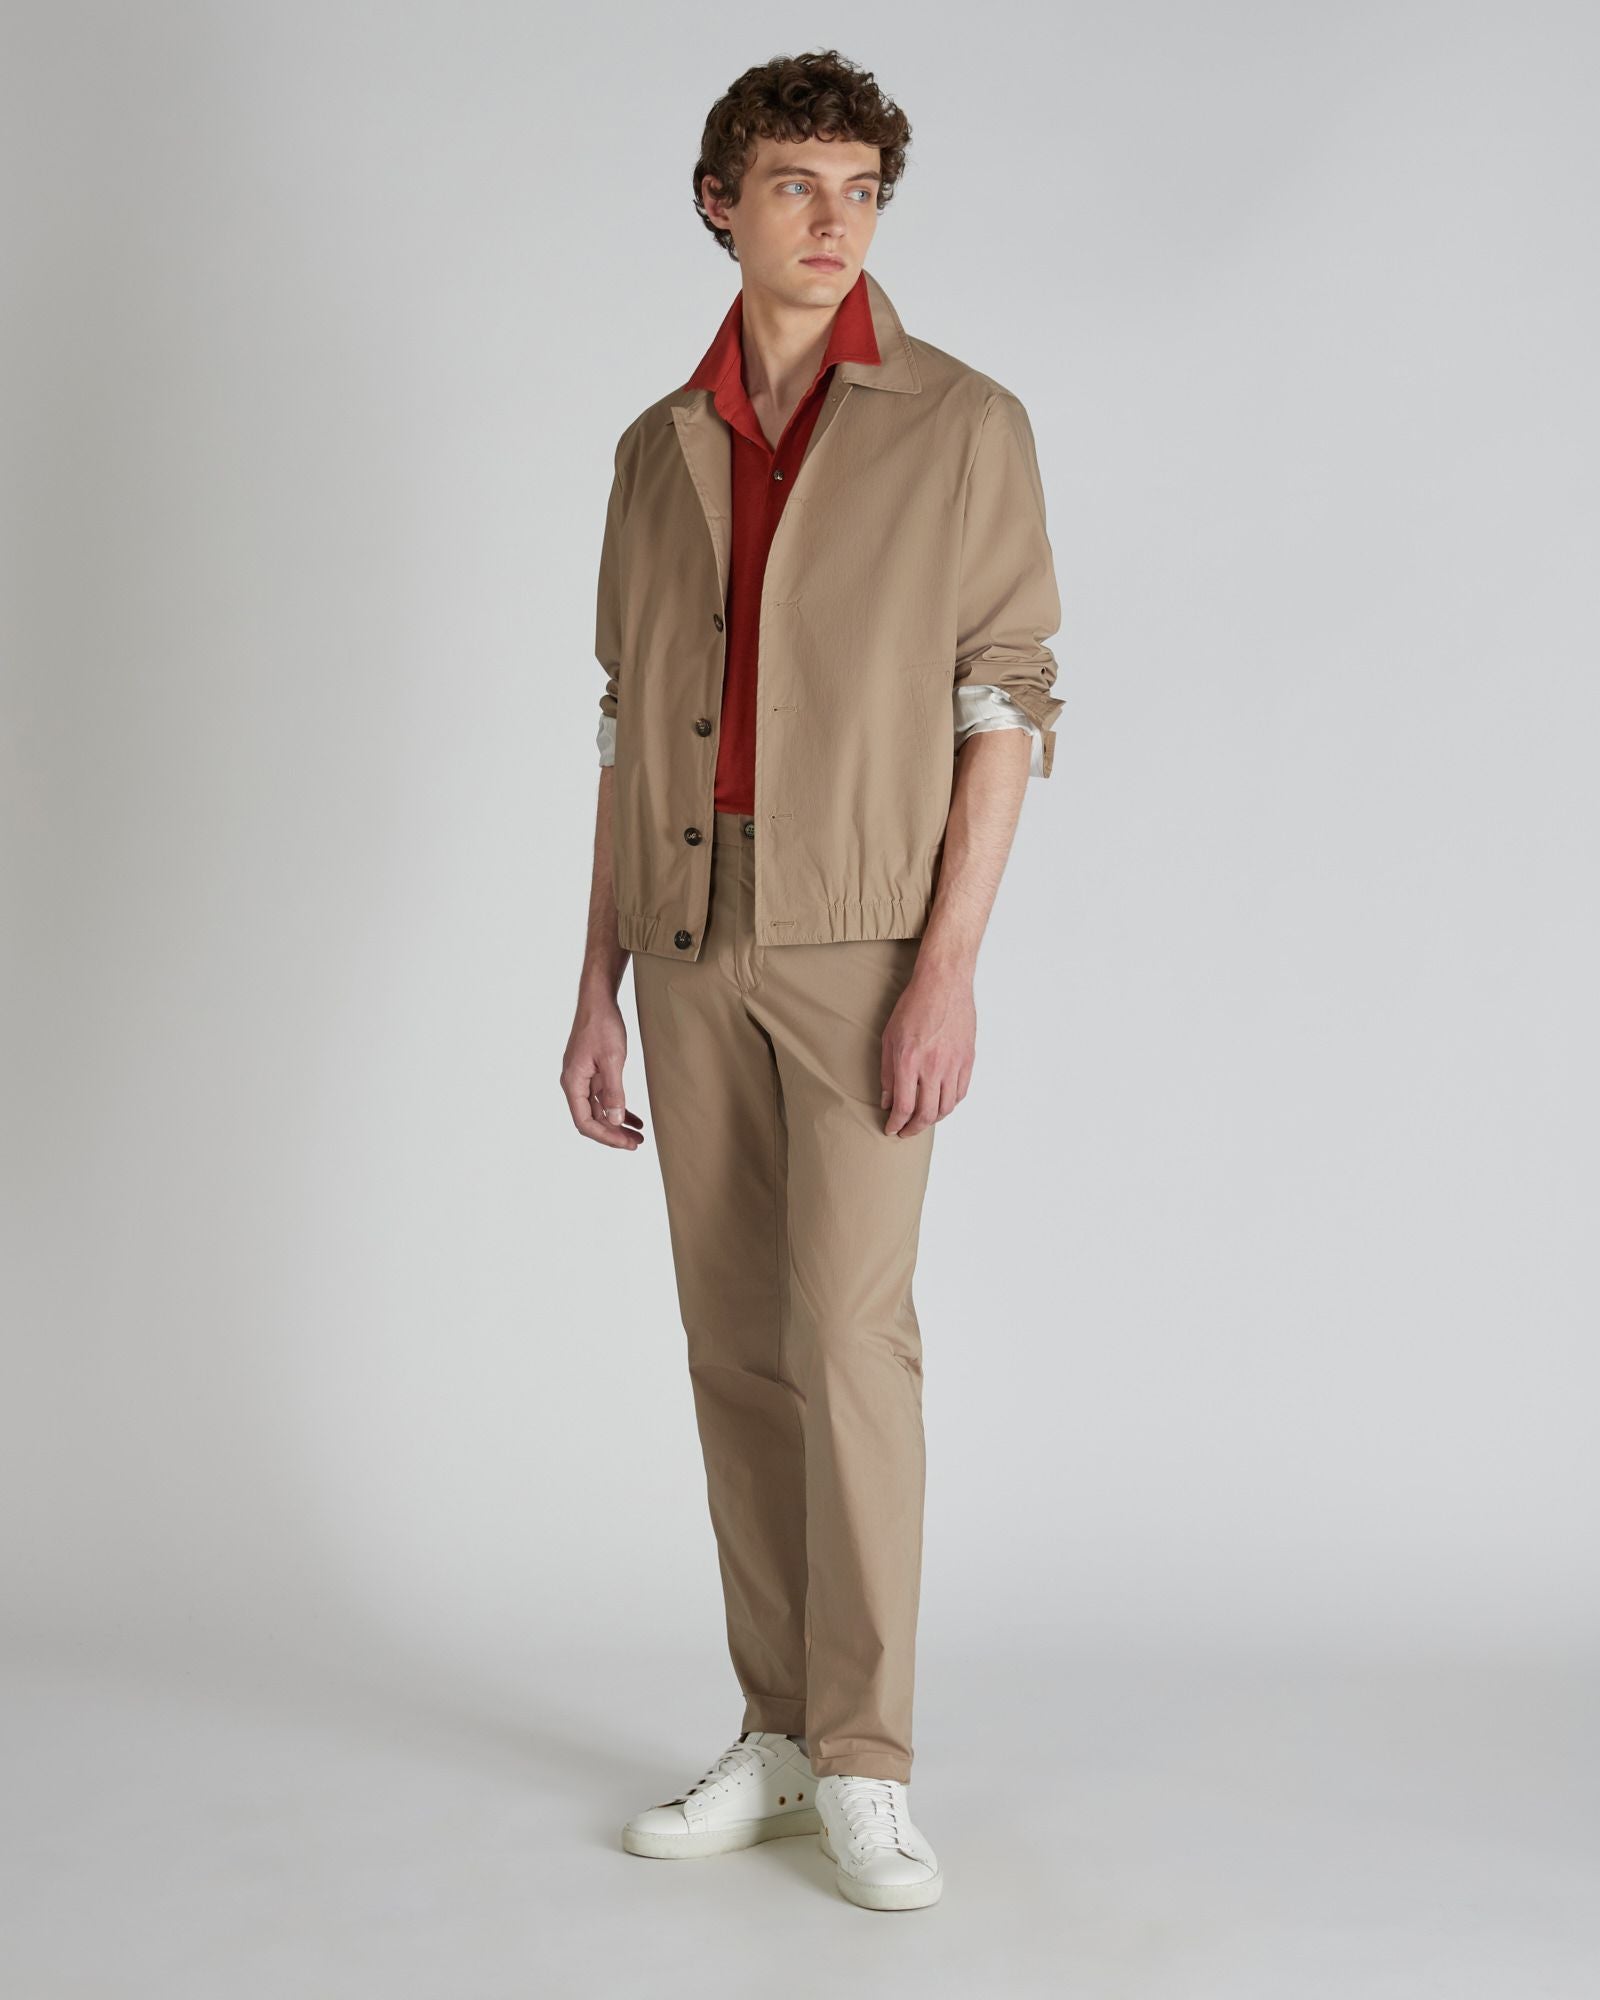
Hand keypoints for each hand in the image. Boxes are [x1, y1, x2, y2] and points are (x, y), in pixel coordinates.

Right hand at [561, 997, 646, 1149]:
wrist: (598, 1000)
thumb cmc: (602, 1025)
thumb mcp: (612, 1059)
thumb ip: (613, 1091)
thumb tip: (614, 1120)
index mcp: (573, 1083)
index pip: (585, 1122)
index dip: (605, 1136)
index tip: (626, 1143)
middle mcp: (574, 1083)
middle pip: (591, 1120)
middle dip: (613, 1134)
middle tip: (636, 1144)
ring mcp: (583, 1078)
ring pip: (599, 1111)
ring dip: (617, 1124)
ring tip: (637, 1135)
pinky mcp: (592, 1072)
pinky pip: (604, 1097)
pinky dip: (618, 1108)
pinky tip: (633, 1117)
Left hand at [880, 962, 975, 1135]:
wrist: (944, 984)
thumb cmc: (914, 1006)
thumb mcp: (889, 1038)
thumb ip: (887, 1073)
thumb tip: (887, 1100)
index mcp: (909, 1062)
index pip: (904, 1107)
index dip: (896, 1124)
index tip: (891, 1129)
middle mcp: (933, 1067)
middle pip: (927, 1113)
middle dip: (914, 1128)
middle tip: (905, 1131)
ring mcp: (954, 1064)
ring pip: (947, 1107)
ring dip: (933, 1119)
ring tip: (923, 1120)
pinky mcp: (968, 1059)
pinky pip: (961, 1092)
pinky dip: (950, 1104)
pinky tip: (941, 1103)